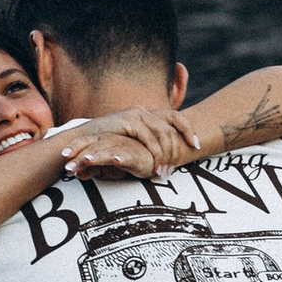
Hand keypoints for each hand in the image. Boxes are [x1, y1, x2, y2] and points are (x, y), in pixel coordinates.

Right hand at [59, 105, 198, 179]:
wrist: (84, 139)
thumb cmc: (107, 144)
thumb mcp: (132, 143)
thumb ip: (148, 144)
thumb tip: (169, 155)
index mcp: (148, 115)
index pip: (176, 118)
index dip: (189, 130)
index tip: (198, 146)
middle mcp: (144, 111)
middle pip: (172, 127)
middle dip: (177, 149)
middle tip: (175, 168)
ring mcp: (137, 114)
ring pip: (163, 133)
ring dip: (167, 154)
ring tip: (164, 171)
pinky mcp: (129, 121)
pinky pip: (149, 138)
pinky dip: (155, 152)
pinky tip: (154, 164)